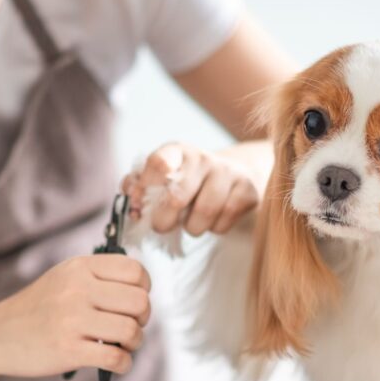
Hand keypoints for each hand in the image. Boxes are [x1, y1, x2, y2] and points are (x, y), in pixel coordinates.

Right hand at [0, 255, 150, 380]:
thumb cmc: (38, 308)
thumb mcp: (64, 278)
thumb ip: (99, 277)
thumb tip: (142, 290)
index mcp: (79, 268)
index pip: (135, 271)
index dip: (144, 289)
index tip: (132, 302)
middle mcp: (77, 289)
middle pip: (139, 301)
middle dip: (143, 318)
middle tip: (130, 327)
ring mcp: (72, 320)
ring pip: (131, 330)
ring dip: (135, 343)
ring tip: (123, 345)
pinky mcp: (68, 350)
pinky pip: (115, 358)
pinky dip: (124, 364)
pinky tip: (116, 363)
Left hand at [122, 142, 262, 235]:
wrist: (233, 176)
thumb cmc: (188, 182)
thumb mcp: (161, 180)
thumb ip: (138, 188)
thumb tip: (131, 201)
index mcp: (177, 151)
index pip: (158, 163)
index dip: (145, 188)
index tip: (140, 205)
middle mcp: (203, 158)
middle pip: (177, 197)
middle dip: (164, 221)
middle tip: (162, 225)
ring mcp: (228, 173)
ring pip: (204, 213)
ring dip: (193, 227)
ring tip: (192, 223)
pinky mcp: (248, 190)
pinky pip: (224, 222)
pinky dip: (215, 229)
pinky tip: (213, 220)